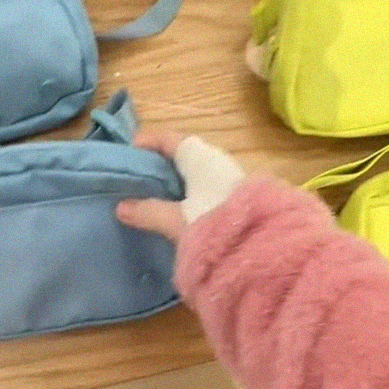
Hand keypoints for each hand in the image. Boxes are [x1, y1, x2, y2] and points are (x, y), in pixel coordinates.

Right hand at [116, 130, 246, 243]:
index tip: (128, 153)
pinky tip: (179, 213)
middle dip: (160, 166)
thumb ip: (150, 212)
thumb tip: (121, 207)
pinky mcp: (240, 201)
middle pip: (183, 157)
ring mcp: (232, 181)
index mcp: (200, 158)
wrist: (268, 248)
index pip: (171, 140)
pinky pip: (207, 190)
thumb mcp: (177, 220)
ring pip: (196, 175)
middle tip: (135, 180)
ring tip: (153, 198)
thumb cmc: (217, 222)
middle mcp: (218, 163)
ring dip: (176, 183)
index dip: (148, 142)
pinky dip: (189, 196)